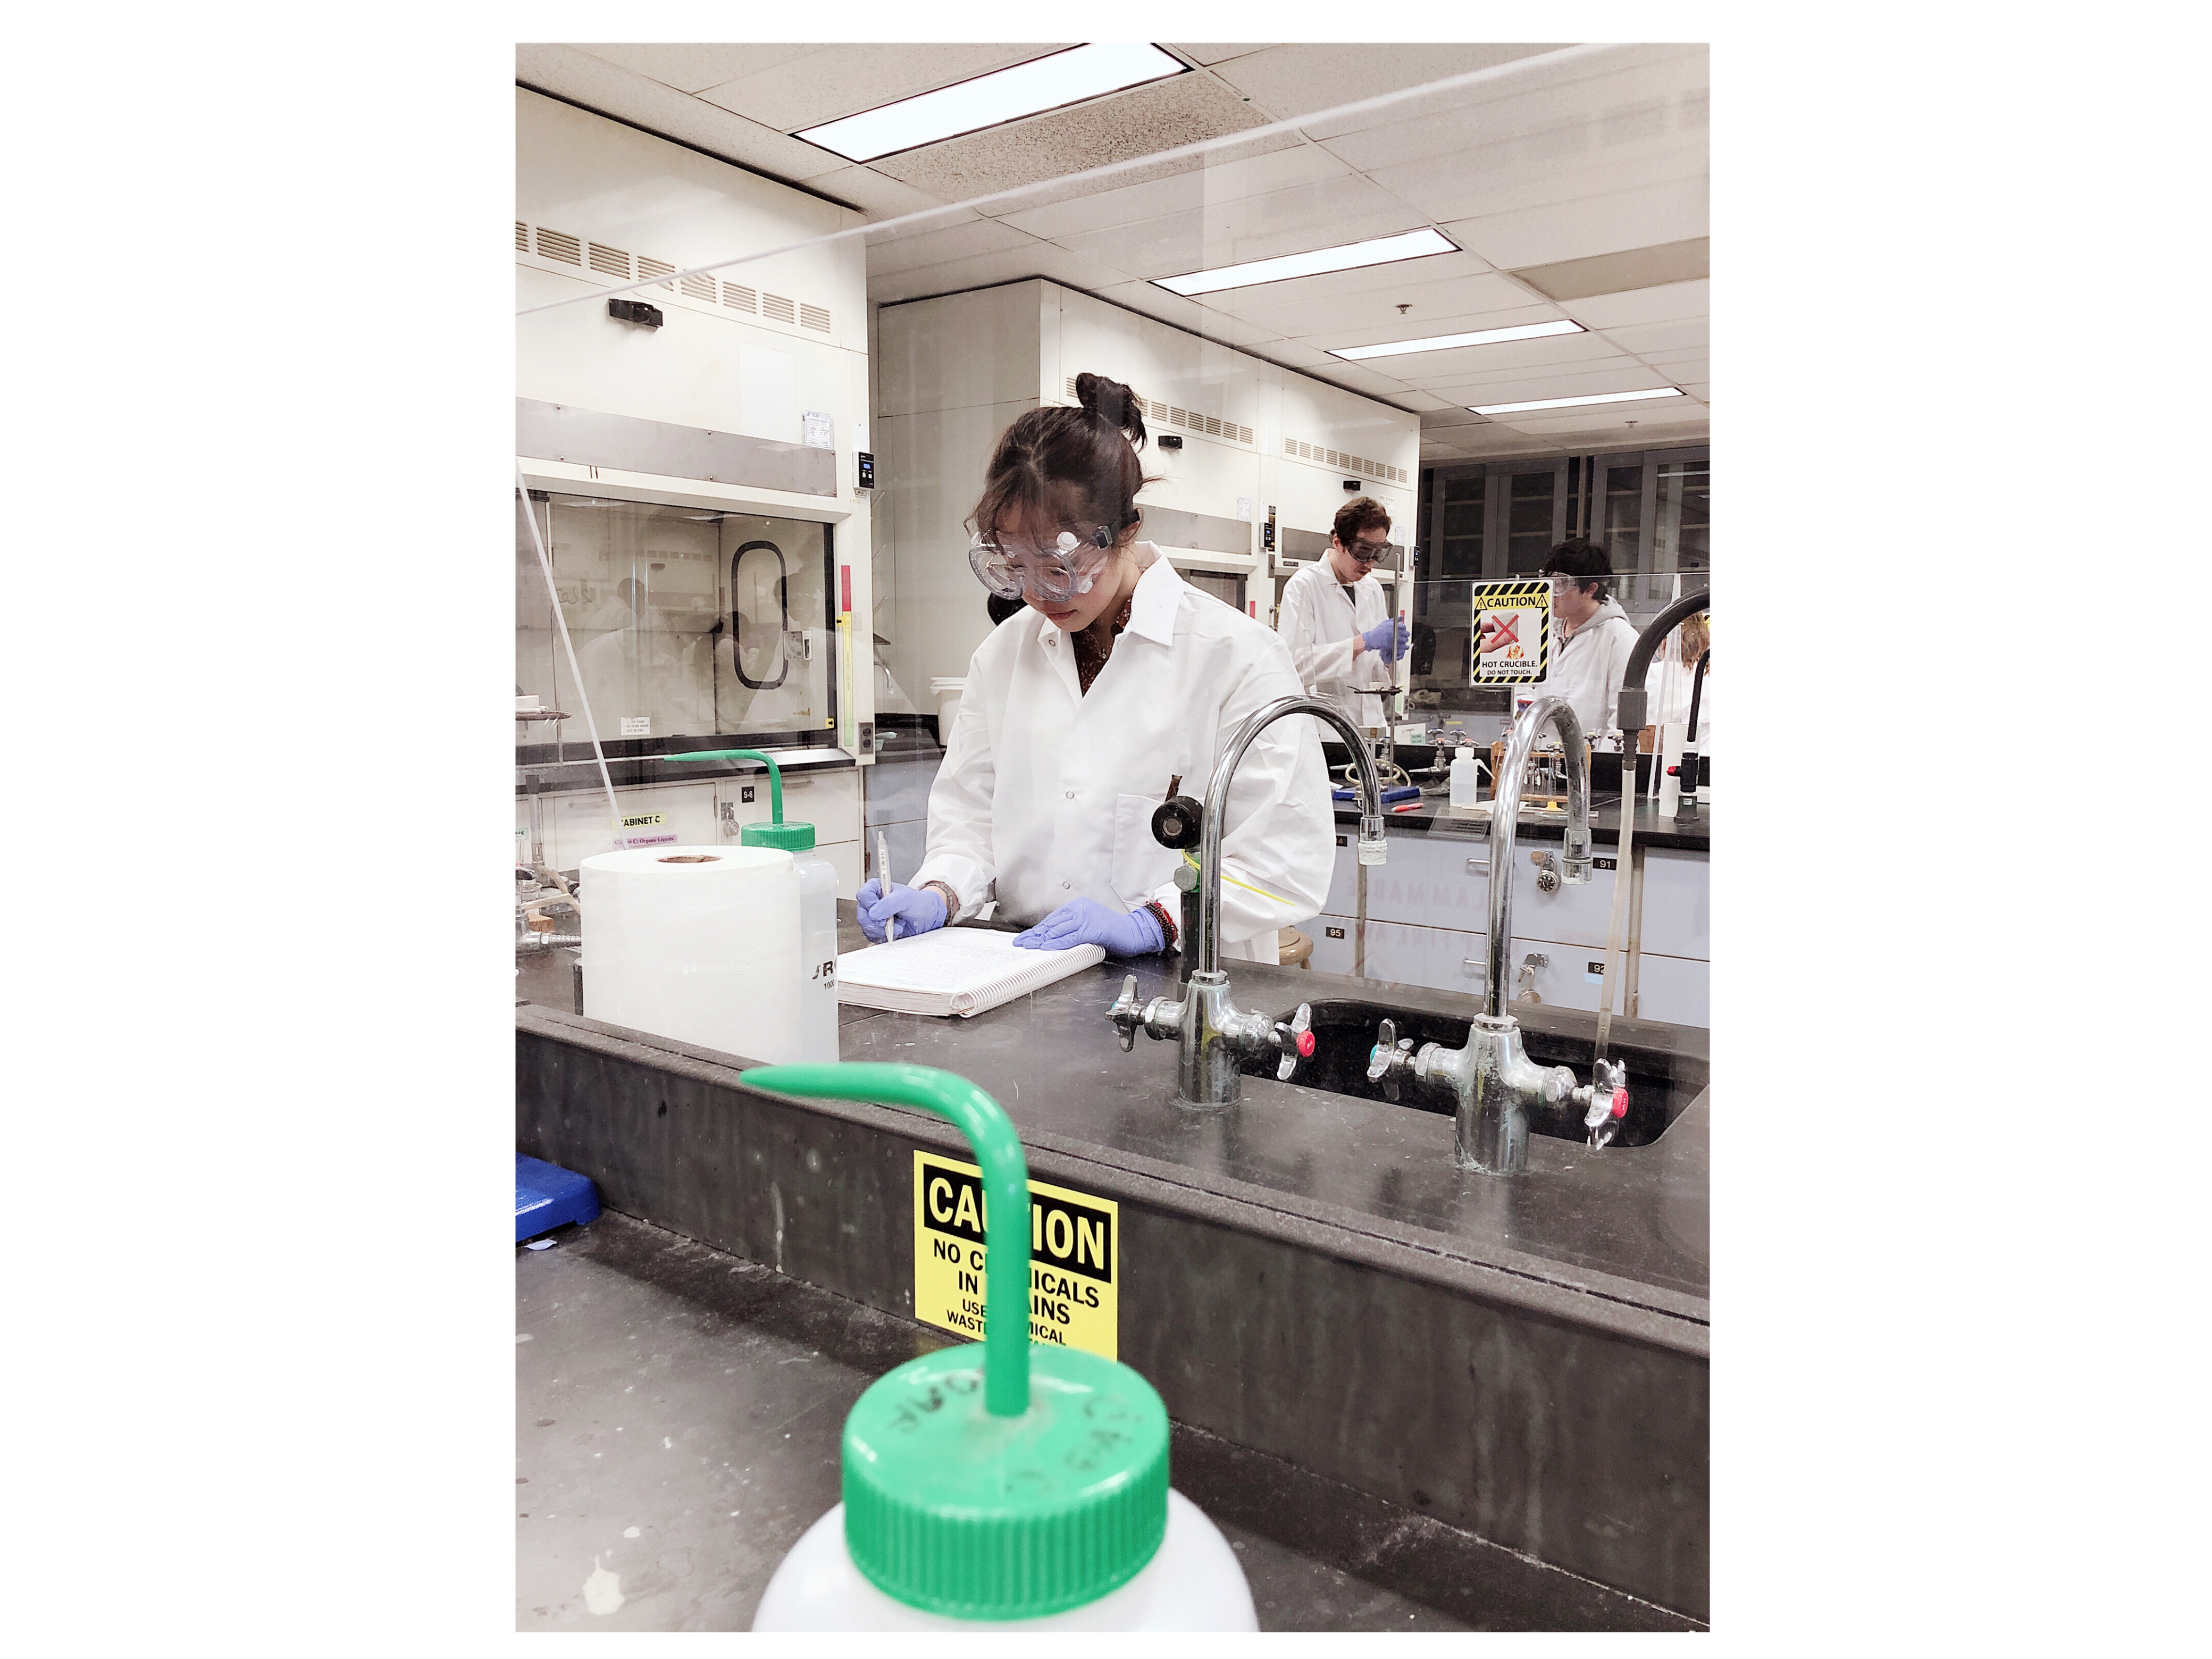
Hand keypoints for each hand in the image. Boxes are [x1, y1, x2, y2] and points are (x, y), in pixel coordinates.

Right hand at [855, 879, 946, 942]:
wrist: (927, 917)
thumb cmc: (918, 903)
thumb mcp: (906, 899)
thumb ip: (889, 903)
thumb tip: (873, 913)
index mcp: (876, 888)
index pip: (863, 895)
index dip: (870, 905)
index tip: (882, 913)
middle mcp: (872, 902)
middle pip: (862, 914)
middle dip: (877, 922)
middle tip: (889, 922)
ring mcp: (873, 916)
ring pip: (866, 927)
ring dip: (882, 931)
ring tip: (898, 926)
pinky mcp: (877, 929)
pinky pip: (872, 936)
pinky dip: (883, 937)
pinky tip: (895, 932)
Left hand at [1010, 896, 1163, 955]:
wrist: (1136, 932)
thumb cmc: (1115, 931)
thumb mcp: (1090, 925)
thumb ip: (1073, 929)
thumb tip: (1053, 940)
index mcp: (1078, 907)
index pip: (1052, 919)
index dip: (1037, 930)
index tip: (1025, 937)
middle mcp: (1080, 909)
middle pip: (1052, 924)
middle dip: (1034, 935)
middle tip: (1019, 943)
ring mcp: (1086, 918)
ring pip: (1058, 931)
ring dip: (1040, 940)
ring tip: (1027, 946)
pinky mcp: (1092, 929)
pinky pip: (1070, 939)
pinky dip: (1056, 944)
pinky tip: (1046, 948)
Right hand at [1360, 616, 1407, 660]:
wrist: (1371, 639)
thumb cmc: (1378, 631)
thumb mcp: (1386, 622)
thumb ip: (1395, 620)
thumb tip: (1402, 617)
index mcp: (1392, 625)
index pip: (1403, 626)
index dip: (1404, 628)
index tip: (1403, 629)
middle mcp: (1393, 631)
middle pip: (1405, 633)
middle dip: (1405, 634)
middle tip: (1404, 635)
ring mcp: (1393, 638)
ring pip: (1404, 640)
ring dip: (1404, 640)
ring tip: (1401, 640)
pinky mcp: (1392, 645)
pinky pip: (1400, 645)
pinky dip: (1402, 646)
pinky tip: (1400, 644)